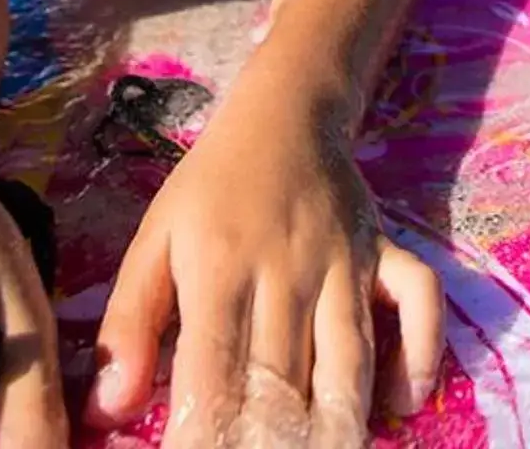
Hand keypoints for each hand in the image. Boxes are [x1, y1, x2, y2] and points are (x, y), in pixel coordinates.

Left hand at [90, 99, 440, 447]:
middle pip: (284, 377)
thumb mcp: (153, 242)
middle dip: (275, 439)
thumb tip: (108, 410)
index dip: (208, 430)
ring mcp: (345, 262)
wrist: (285, 113)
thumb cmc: (210, 187)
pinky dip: (421, 354)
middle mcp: (286, 271)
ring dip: (342, 420)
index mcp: (219, 270)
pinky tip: (403, 402)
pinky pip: (418, 303)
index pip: (214, 370)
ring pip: (351, 355)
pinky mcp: (386, 251)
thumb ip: (129, 325)